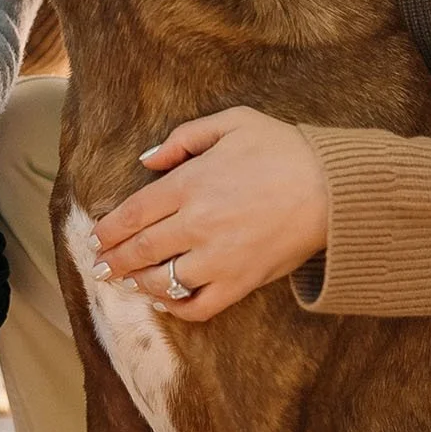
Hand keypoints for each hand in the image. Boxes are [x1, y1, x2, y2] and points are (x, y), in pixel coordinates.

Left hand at [91, 108, 328, 320]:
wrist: (334, 188)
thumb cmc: (284, 149)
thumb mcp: (233, 123)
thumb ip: (184, 138)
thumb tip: (148, 160)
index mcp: (190, 184)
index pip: (132, 214)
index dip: (108, 230)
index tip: (96, 238)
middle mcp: (196, 225)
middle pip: (139, 250)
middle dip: (112, 260)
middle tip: (99, 266)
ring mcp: (217, 259)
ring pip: (161, 282)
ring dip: (136, 284)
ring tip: (125, 283)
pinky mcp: (240, 283)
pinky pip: (197, 306)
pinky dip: (175, 308)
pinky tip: (166, 301)